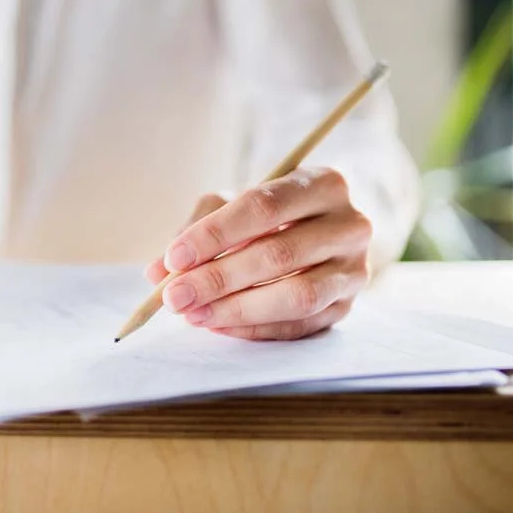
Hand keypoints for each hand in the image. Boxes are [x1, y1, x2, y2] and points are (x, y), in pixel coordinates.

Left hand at [144, 168, 371, 339]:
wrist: (309, 233)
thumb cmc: (262, 216)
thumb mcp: (230, 207)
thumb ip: (194, 231)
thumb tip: (158, 273)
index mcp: (323, 183)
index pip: (265, 206)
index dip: (216, 233)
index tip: (175, 257)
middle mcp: (350, 224)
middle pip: (279, 253)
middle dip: (218, 277)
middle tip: (174, 295)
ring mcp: (354, 269)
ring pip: (296, 295)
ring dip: (236, 308)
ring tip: (192, 313)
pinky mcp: (346, 306)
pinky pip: (300, 325)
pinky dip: (254, 329)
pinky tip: (217, 324)